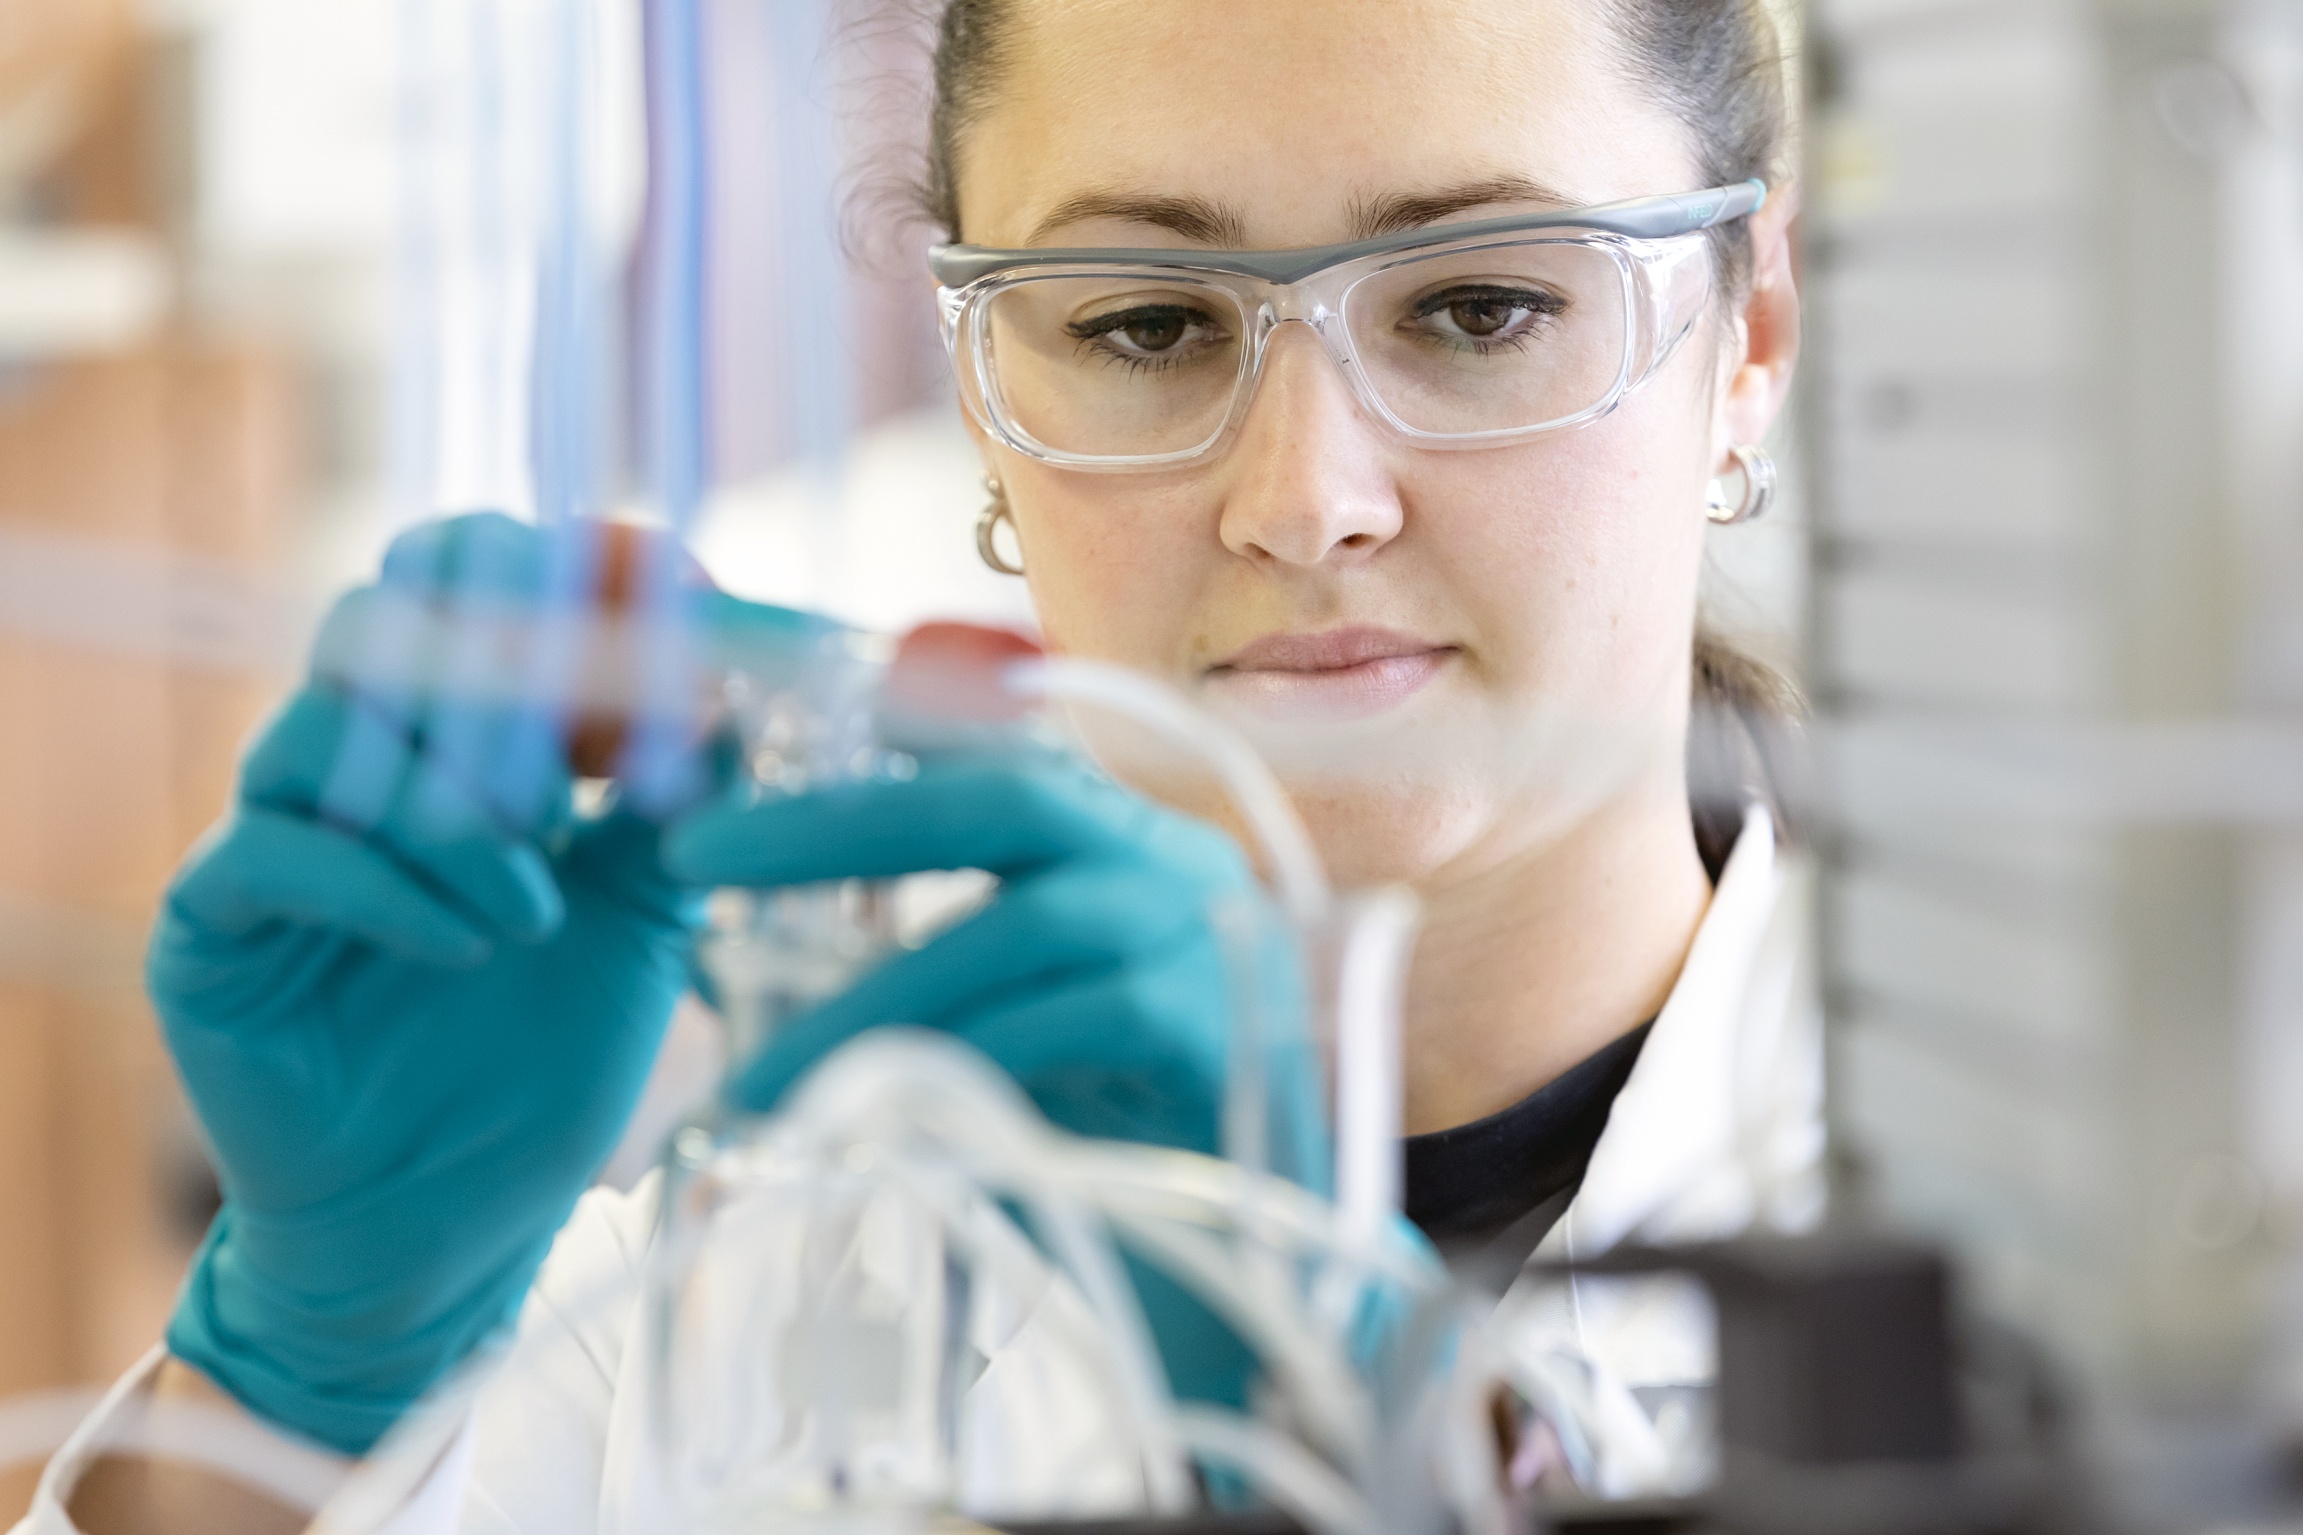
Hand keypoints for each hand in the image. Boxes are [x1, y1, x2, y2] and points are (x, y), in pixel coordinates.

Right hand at [154, 513, 782, 1453]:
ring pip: (332, 723)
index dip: (572, 566)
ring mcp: (275, 831)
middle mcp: (358, 760)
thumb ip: (686, 805)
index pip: (483, 584)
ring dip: (455, 802)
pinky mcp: (213, 921)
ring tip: (535, 899)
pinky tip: (473, 943)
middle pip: (384, 614)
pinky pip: (276, 849)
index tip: (674, 589)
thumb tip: (746, 690)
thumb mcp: (644, 918)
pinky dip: (391, 885)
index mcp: (456, 737)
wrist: (452, 1222)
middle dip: (498, 665)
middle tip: (582, 766)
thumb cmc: (542, 1062)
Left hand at [664, 751, 1326, 1404]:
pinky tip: (883, 1112)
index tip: (757, 765)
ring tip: (760, 1076)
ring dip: (874, 997)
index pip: (1002, 762)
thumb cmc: (1112, 1156)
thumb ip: (909, 978)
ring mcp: (1217, 943)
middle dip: (847, 823)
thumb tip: (719, 952)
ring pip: (1026, 924)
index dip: (876, 751)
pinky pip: (1070, 1021)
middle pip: (1014, 798)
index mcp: (1133, 848)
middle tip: (701, 859)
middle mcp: (1185, 868)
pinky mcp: (1225, 1032)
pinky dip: (966, 1057)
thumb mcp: (1001, 1042)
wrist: (1248, 1284)